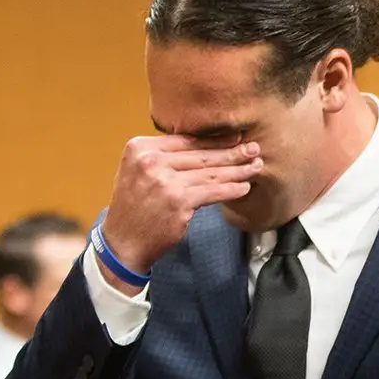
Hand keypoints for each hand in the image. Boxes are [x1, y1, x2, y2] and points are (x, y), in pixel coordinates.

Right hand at [100, 136, 261, 284]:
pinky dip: (231, 189)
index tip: (235, 137)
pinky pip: (213, 192)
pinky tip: (245, 187)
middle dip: (232, 152)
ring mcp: (164, 182)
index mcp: (139, 148)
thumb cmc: (134, 206)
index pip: (185, 140)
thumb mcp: (138, 171)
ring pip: (210, 173)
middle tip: (254, 148)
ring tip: (255, 166)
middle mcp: (150, 161)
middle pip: (201, 155)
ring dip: (237, 170)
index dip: (214, 139)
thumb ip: (163, 156)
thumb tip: (202, 144)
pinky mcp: (178, 202)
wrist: (123, 241)